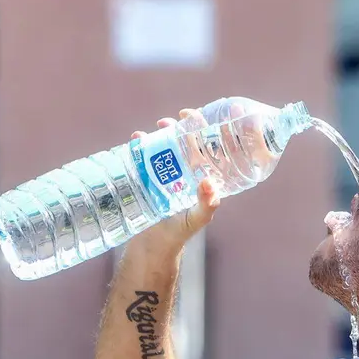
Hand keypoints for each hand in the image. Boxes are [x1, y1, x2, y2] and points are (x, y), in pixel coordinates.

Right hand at [127, 109, 220, 257]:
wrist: (151, 246)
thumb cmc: (179, 233)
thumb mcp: (197, 219)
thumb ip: (206, 205)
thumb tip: (208, 183)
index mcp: (205, 177)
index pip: (215, 149)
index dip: (219, 131)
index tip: (221, 113)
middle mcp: (188, 171)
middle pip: (191, 140)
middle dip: (188, 124)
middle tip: (182, 116)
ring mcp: (167, 172)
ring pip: (168, 143)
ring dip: (166, 130)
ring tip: (161, 125)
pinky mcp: (147, 175)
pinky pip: (145, 153)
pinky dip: (141, 143)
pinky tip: (137, 138)